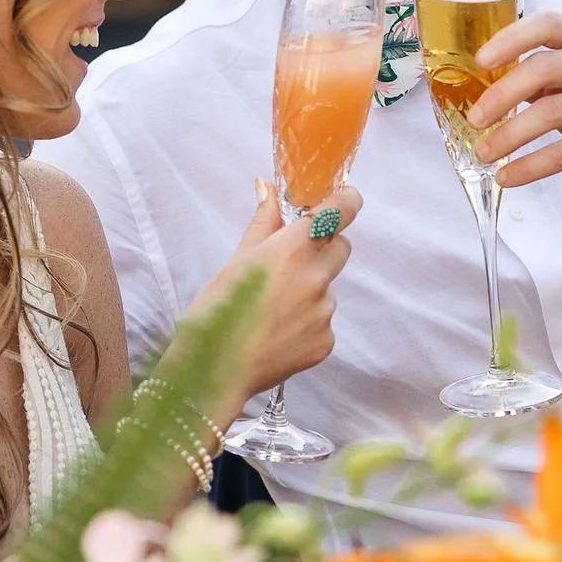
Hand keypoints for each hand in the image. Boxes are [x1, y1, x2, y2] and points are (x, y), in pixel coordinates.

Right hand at [201, 180, 361, 401]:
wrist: (215, 372)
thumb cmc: (216, 312)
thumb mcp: (236, 261)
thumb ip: (263, 223)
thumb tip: (268, 188)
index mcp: (291, 250)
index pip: (340, 211)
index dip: (346, 201)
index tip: (344, 198)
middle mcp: (315, 278)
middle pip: (341, 247)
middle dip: (324, 247)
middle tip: (292, 261)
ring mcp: (324, 312)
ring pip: (328, 288)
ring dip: (310, 290)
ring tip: (273, 309)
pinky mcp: (326, 341)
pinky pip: (323, 321)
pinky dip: (307, 322)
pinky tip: (278, 332)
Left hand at [472, 11, 561, 219]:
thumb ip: (544, 76)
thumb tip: (485, 85)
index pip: (548, 24)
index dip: (510, 38)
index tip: (480, 60)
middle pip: (542, 68)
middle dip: (500, 95)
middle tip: (475, 118)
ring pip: (548, 112)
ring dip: (508, 136)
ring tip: (484, 153)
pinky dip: (529, 166)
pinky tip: (507, 177)